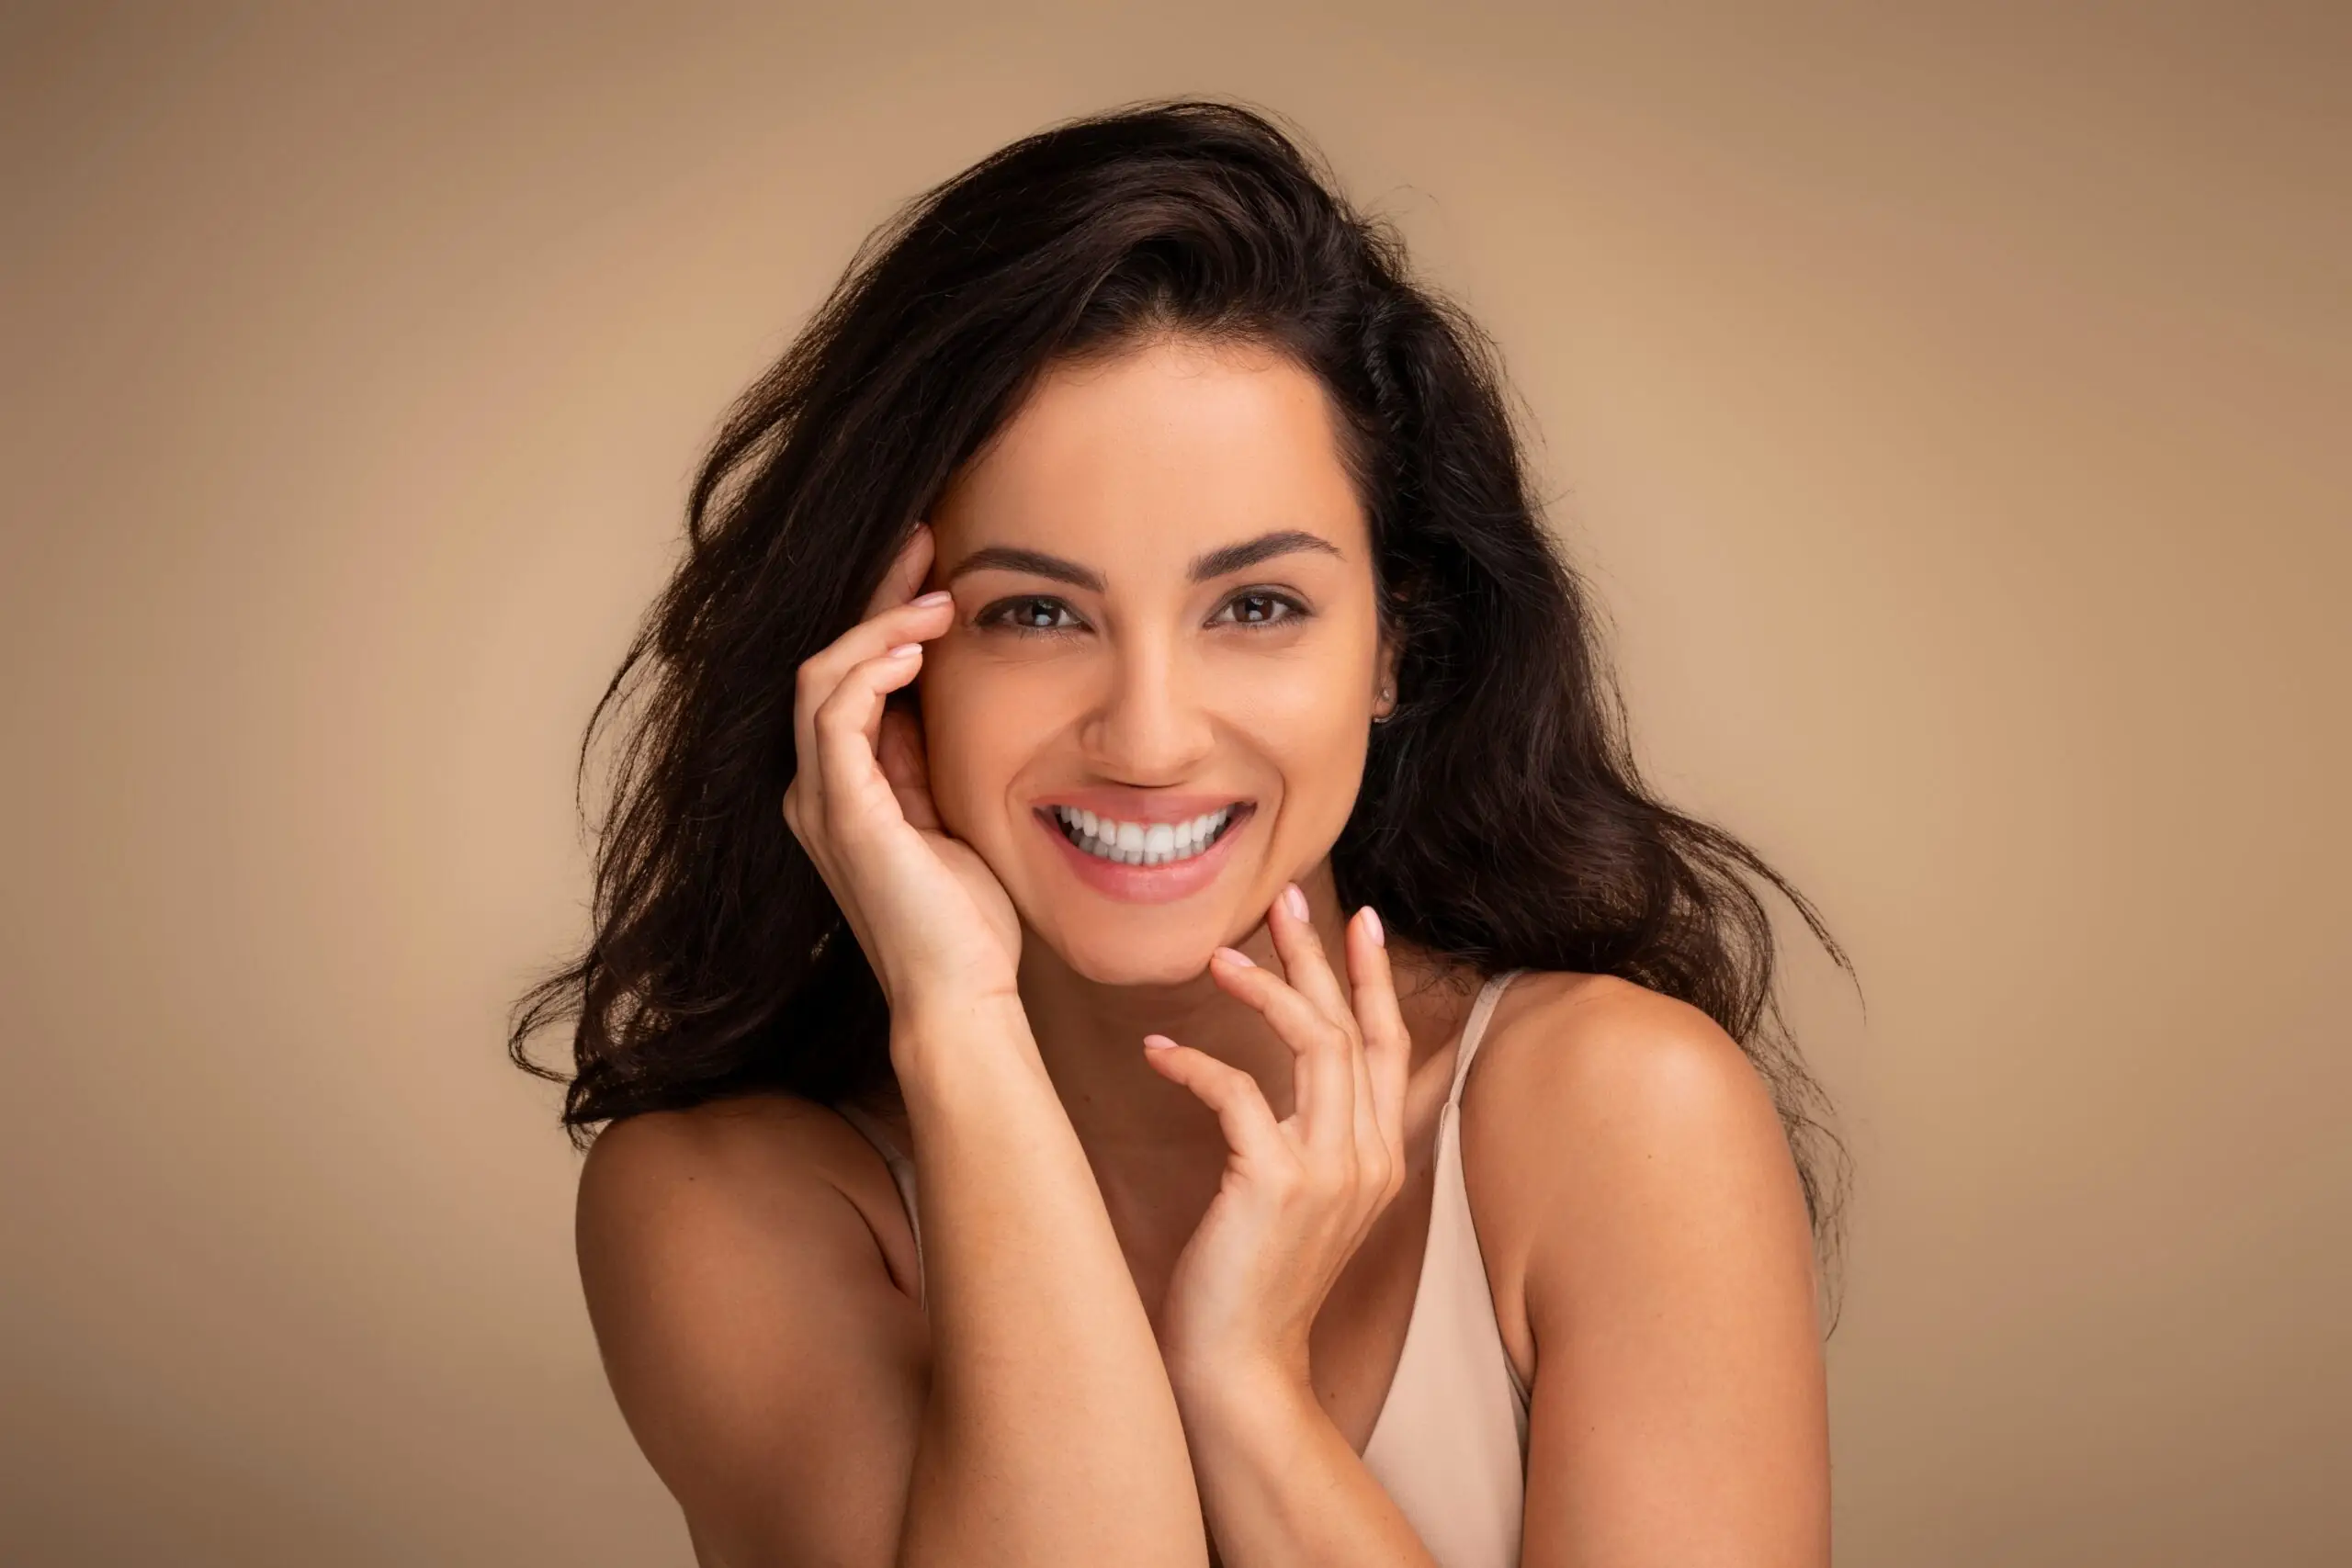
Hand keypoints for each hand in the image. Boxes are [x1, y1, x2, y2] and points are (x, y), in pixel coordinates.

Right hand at [781, 524, 1021, 1017]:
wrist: (961, 995)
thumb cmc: (966, 921)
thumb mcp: (951, 815)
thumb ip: (929, 758)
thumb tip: (936, 691)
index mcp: (843, 788)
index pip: (849, 677)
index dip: (885, 617)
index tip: (936, 571)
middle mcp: (817, 788)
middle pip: (826, 661)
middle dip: (876, 597)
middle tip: (926, 544)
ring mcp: (822, 800)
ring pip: (823, 677)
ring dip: (879, 625)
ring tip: (937, 596)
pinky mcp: (842, 813)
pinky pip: (837, 715)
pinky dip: (870, 671)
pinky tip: (915, 648)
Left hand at [1142, 886, 1411, 1395]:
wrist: (1240, 1369)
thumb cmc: (1252, 1284)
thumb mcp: (1302, 1204)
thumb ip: (1310, 1141)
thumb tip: (1287, 1085)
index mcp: (1380, 1159)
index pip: (1390, 1048)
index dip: (1375, 980)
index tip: (1359, 919)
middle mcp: (1368, 1159)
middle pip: (1353, 1030)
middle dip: (1319, 957)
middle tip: (1284, 898)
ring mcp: (1330, 1172)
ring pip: (1313, 1046)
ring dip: (1263, 989)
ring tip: (1215, 956)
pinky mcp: (1276, 1184)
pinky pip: (1239, 1093)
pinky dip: (1195, 1063)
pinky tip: (1157, 1051)